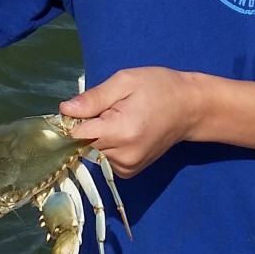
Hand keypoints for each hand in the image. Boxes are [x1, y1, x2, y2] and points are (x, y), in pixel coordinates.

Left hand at [60, 67, 206, 176]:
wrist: (190, 108)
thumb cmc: (159, 87)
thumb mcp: (125, 81)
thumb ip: (94, 98)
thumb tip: (64, 110)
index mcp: (120, 131)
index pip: (77, 135)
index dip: (74, 120)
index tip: (85, 107)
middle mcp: (122, 156)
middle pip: (85, 145)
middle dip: (89, 127)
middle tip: (111, 108)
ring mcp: (127, 167)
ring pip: (94, 153)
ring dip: (99, 137)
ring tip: (122, 118)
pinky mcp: (130, 172)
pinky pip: (105, 159)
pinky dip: (109, 146)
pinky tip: (125, 131)